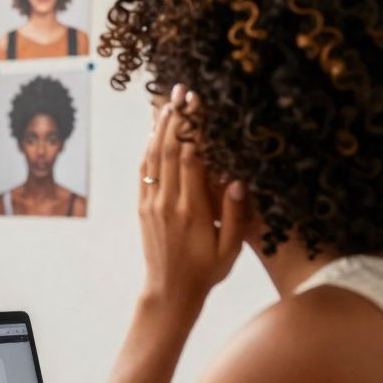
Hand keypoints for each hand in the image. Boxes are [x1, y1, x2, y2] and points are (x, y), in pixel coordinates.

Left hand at [139, 84, 247, 304]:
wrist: (169, 291)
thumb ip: (235, 215)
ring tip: (166, 103)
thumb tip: (239, 181)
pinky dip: (148, 150)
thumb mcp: (230, 248)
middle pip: (169, 152)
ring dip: (159, 129)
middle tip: (181, 91)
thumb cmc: (206, 271)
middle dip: (175, 119)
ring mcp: (152, 204)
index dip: (193, 130)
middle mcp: (168, 203)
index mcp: (193, 210)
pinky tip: (153, 133)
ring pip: (153, 159)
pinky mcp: (143, 208)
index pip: (191, 160)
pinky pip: (144, 173)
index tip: (197, 105)